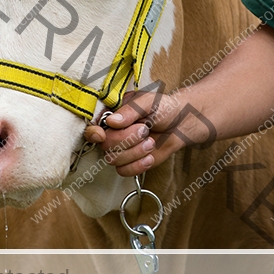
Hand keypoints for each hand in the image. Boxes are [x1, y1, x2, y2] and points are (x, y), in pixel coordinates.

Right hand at [84, 88, 208, 176]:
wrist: (180, 124)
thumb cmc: (163, 108)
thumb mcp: (147, 102)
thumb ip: (130, 110)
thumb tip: (111, 121)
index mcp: (110, 115)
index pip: (92, 127)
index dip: (93, 133)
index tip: (101, 135)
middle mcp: (111, 132)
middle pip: (105, 145)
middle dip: (127, 140)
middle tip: (144, 130)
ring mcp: (119, 149)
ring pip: (113, 160)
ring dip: (135, 152)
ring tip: (151, 142)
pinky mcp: (129, 162)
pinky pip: (123, 171)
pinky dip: (138, 165)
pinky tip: (150, 156)